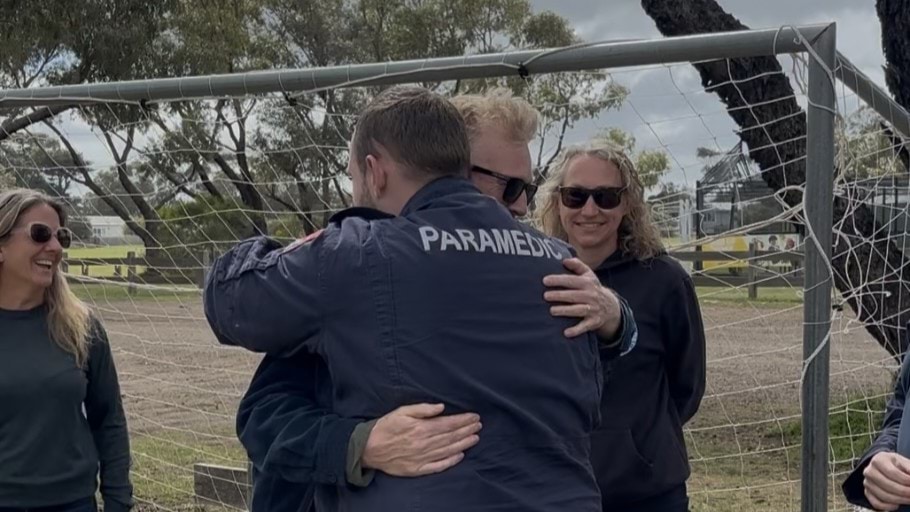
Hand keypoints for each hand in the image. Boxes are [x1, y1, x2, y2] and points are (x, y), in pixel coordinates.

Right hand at [362, 403, 481, 476]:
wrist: (368, 448)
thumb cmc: (385, 427)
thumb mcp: (401, 411)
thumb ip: (422, 409)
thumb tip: (441, 407)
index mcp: (421, 428)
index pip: (448, 424)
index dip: (463, 420)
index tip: (474, 417)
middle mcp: (424, 444)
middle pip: (451, 437)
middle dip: (466, 430)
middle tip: (479, 426)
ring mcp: (422, 458)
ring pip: (448, 450)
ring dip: (463, 444)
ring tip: (475, 438)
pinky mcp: (417, 469)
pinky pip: (438, 466)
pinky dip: (451, 461)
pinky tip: (460, 456)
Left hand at [543, 258, 621, 338]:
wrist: (611, 306)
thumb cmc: (592, 288)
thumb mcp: (588, 275)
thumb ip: (577, 265)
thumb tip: (564, 260)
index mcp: (588, 283)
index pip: (572, 280)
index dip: (559, 280)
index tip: (545, 280)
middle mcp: (591, 296)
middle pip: (574, 295)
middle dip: (560, 295)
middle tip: (545, 296)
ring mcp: (593, 309)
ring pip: (579, 310)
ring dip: (566, 311)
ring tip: (552, 311)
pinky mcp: (593, 322)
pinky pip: (585, 326)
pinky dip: (576, 330)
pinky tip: (566, 333)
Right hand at [863, 451, 909, 509]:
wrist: (883, 467)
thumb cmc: (895, 465)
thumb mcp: (902, 462)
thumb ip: (909, 468)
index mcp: (878, 460)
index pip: (893, 472)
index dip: (907, 480)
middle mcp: (869, 471)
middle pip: (888, 485)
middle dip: (905, 492)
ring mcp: (867, 483)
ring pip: (884, 495)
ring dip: (900, 500)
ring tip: (909, 499)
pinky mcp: (867, 493)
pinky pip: (877, 504)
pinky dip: (888, 506)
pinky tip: (898, 504)